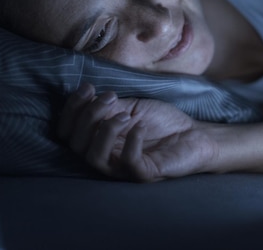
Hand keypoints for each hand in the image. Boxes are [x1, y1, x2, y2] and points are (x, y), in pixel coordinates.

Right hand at [58, 83, 217, 181]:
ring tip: (126, 114)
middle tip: (111, 97)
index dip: (71, 110)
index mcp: (98, 140)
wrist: (195, 134)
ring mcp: (123, 169)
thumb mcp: (132, 107)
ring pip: (94, 158)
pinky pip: (128, 163)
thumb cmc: (162, 122)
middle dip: (88, 116)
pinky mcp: (144, 174)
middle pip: (75, 144)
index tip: (87, 88)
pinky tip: (141, 127)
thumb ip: (109, 107)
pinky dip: (131, 141)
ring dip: (105, 130)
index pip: (67, 132)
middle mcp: (106, 157)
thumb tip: (88, 96)